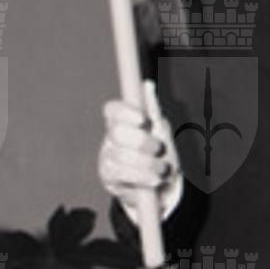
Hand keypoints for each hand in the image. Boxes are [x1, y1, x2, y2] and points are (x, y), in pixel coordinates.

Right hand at [99, 83, 182, 221]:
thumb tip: (147, 85)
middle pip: (117, 132)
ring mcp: (107, 158)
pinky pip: (122, 175)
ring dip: (148, 164)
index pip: (112, 110)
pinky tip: (154, 180)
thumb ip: (153, 110)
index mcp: (122, 122)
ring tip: (162, 169)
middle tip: (158, 149)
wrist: (162, 184)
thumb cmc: (159, 153)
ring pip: (121, 156)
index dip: (125, 112)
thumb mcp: (161, 131)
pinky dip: (142, 177)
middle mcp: (111, 138)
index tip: (143, 120)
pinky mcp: (109, 178)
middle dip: (142, 142)